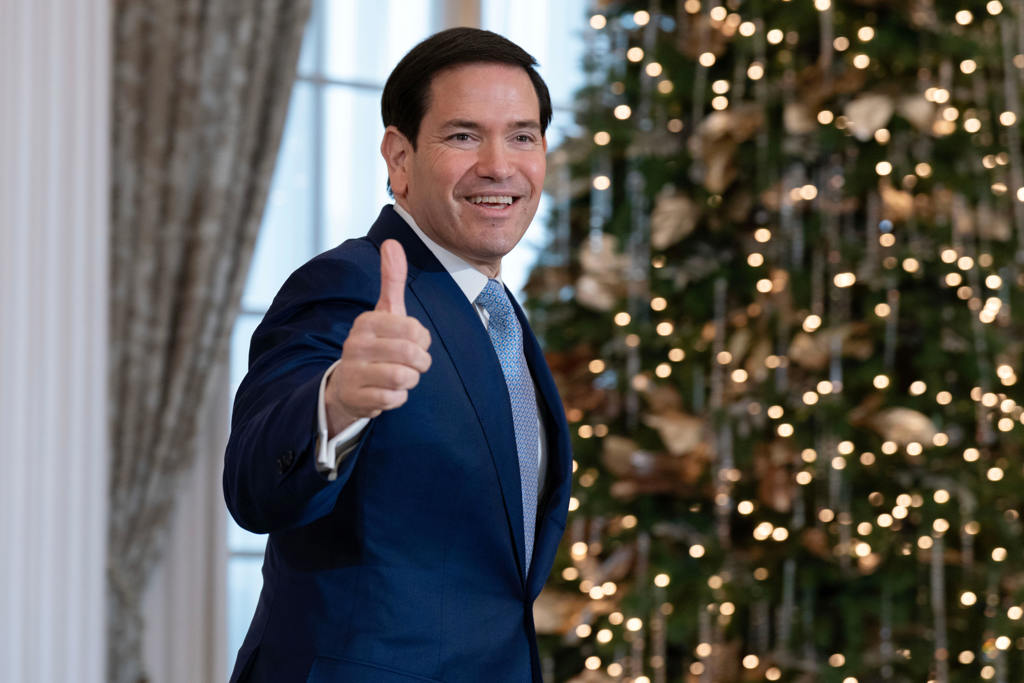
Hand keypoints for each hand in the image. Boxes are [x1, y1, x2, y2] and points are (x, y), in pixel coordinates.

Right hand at [324, 239, 431, 433]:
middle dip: (420, 362)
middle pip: (411, 355)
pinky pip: (394, 399)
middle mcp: (355, 344)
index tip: (414, 342)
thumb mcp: (385, 312)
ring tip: (401, 376)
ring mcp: (353, 371)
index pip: (414, 329)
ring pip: (403, 377)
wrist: (347, 385)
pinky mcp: (356, 397)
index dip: (422, 340)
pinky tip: (387, 391)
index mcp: (366, 321)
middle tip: (413, 364)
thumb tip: (391, 242)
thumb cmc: (376, 344)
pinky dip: (398, 397)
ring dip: (410, 380)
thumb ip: (391, 280)